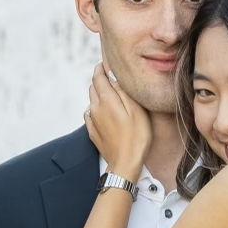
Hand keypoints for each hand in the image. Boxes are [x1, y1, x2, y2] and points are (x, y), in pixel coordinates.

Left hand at [85, 63, 152, 179]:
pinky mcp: (93, 132)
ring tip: (112, 95)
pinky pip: (91, 114)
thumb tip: (114, 76)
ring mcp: (92, 121)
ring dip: (99, 94)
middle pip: (93, 86)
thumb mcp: (137, 110)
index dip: (102, 67)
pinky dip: (97, 108)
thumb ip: (123, 91)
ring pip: (92, 100)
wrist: (125, 164)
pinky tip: (106, 113)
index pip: (98, 76)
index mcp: (106, 100)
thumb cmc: (137, 137)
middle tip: (112, 78)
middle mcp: (95, 108)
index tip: (107, 63)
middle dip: (101, 80)